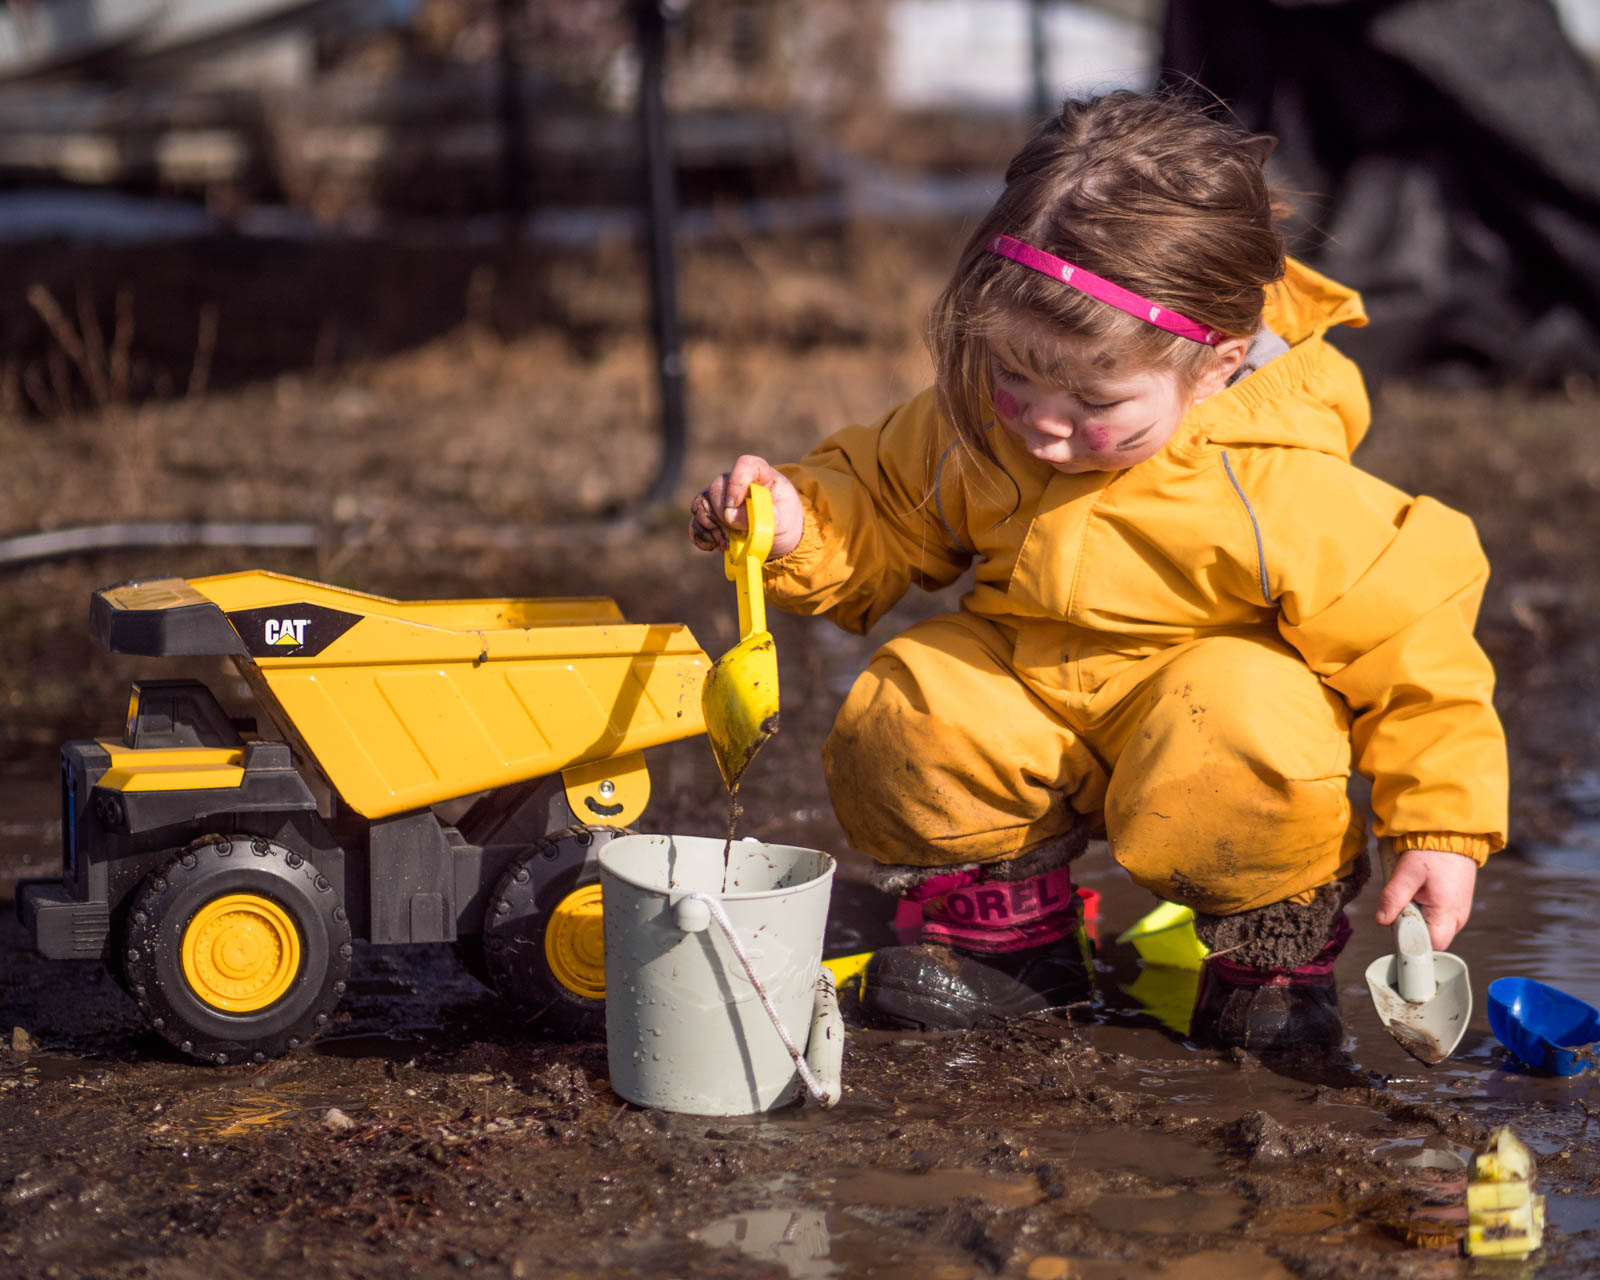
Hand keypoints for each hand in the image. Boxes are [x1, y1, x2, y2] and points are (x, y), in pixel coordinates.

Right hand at [688, 455, 804, 558]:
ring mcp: (720, 497)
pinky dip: (701, 536)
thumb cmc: (783, 520)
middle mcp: (735, 482)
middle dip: (723, 516)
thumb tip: (730, 516)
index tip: (734, 505)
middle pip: (717, 489)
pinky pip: (695, 522)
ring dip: (711, 528)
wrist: (778, 535)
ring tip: (728, 543)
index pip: (745, 465)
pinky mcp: (710, 515)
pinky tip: (714, 545)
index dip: (737, 483)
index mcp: (760, 475)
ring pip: (701, 504)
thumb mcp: (782, 521)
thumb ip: (761, 516)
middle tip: (735, 535)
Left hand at [1375, 848, 1476, 949]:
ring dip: (1418, 916)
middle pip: (1430, 938)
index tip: (1397, 925)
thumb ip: (1393, 897)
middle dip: (1412, 926)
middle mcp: (1458, 918)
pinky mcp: (1455, 905)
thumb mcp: (1407, 873)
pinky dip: (1425, 909)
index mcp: (1447, 913)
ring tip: (1413, 893)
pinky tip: (1419, 892)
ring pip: (1433, 927)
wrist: (1453, 835)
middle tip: (1403, 904)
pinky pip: (1437, 916)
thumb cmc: (1432, 853)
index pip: (1430, 945)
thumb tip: (1381, 920)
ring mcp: (1459, 912)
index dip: (1411, 939)